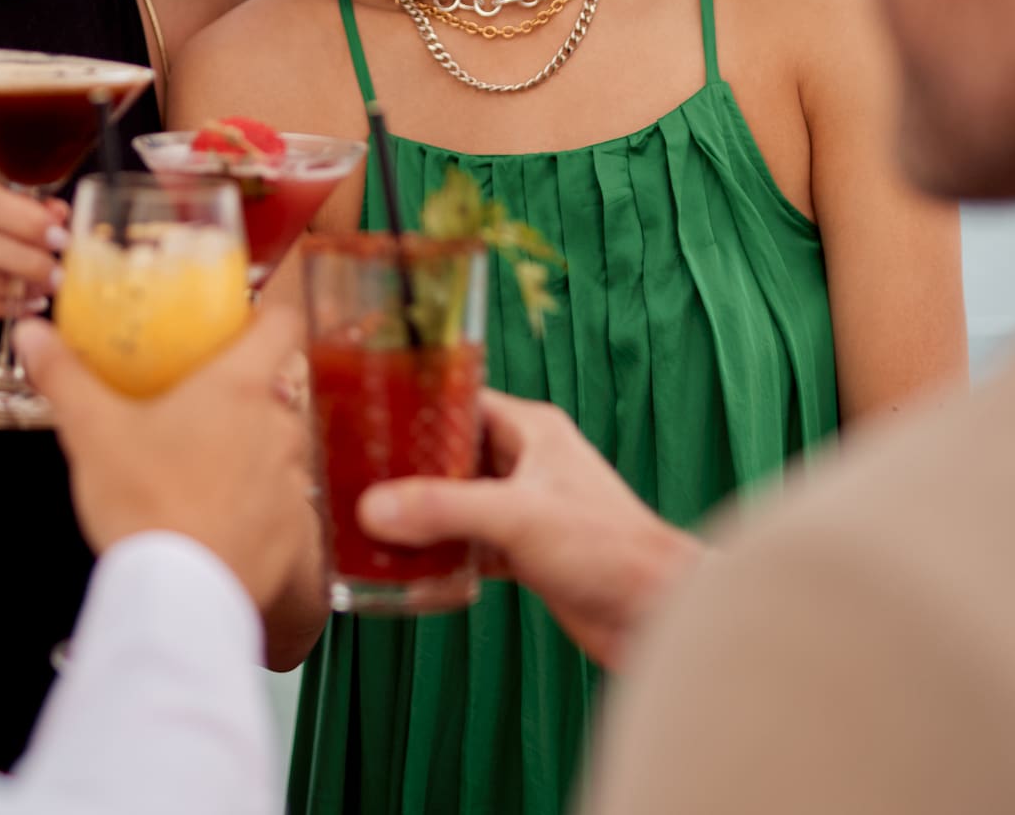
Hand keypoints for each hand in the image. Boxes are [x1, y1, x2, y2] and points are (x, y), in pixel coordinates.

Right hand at [19, 302, 312, 612]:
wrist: (178, 595)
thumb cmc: (143, 506)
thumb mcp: (91, 432)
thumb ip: (64, 376)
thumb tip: (33, 334)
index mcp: (238, 387)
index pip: (282, 324)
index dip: (267, 316)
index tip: (243, 322)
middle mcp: (277, 424)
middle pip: (276, 387)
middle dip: (245, 391)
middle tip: (201, 402)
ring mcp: (290, 477)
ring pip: (280, 443)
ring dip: (252, 446)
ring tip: (203, 463)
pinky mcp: (292, 526)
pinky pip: (282, 498)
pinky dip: (258, 500)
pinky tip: (218, 512)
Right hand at [357, 390, 702, 669]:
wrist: (657, 615)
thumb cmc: (611, 549)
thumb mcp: (517, 518)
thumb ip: (444, 510)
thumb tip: (375, 507)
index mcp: (533, 430)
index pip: (462, 400)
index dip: (417, 404)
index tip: (369, 412)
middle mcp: (529, 462)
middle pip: (454, 452)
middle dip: (410, 465)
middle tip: (357, 472)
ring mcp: (529, 508)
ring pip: (460, 500)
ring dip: (424, 512)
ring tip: (371, 517)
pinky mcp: (529, 553)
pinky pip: (472, 544)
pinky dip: (444, 553)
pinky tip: (411, 565)